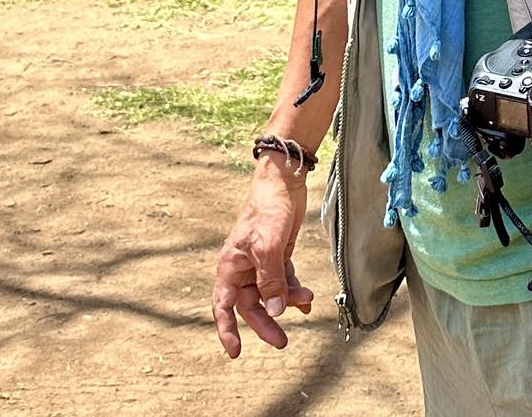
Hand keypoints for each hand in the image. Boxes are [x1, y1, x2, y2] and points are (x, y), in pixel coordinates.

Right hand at [212, 167, 314, 356]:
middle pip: (251, 304)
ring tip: (307, 299)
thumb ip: (270, 280)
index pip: (223, 305)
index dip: (227, 330)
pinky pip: (284, 281)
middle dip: (267, 322)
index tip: (236, 352)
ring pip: (271, 293)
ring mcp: (261, 262)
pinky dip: (294, 290)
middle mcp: (243, 267)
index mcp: (231, 266)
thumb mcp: (268, 246)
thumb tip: (274, 310)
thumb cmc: (268, 209)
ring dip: (287, 300)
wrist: (284, 180)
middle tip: (282, 341)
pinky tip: (307, 299)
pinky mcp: (278, 255)